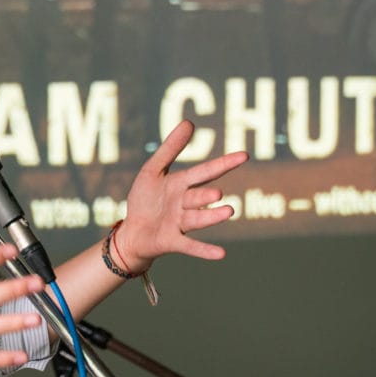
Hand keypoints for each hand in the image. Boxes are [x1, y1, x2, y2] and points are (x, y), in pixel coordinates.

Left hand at [114, 120, 247, 271]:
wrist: (131, 231)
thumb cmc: (145, 199)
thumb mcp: (153, 169)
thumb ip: (170, 148)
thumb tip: (189, 122)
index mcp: (181, 184)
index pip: (205, 172)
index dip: (224, 164)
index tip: (244, 156)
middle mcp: (184, 204)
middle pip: (198, 197)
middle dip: (207, 195)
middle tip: (217, 194)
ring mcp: (180, 224)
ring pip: (197, 219)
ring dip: (211, 217)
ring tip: (228, 211)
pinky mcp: (172, 241)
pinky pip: (190, 246)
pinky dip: (205, 251)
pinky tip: (222, 254)